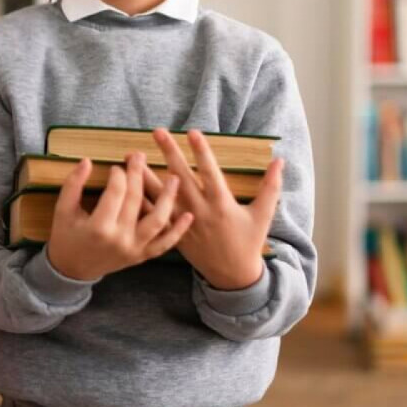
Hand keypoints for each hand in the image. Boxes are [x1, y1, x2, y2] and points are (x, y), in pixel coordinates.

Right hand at [45, 152, 193, 281]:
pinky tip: (188, 215)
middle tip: (139, 156)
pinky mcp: (142, 256)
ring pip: (157, 221)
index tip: (116, 166)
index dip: (117, 174)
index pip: (115, 192)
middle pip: (135, 200)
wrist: (72, 270)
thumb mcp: (63, 210)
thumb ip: (73, 184)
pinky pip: (165, 244)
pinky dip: (178, 231)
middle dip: (138, 174)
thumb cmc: (65, 237)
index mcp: (99, 227)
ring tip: (174, 178)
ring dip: (168, 199)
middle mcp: (119, 239)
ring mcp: (134, 249)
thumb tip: (86, 160)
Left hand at [147, 128, 283, 289]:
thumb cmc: (249, 242)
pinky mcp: (173, 234)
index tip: (192, 131)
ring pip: (161, 195)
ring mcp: (184, 223)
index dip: (201, 151)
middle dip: (169, 152)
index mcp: (222, 205)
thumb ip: (270, 187)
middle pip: (181, 176)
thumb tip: (280, 161)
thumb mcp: (263, 215)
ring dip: (145, 174)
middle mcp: (200, 211)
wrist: (232, 275)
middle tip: (158, 132)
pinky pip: (154, 216)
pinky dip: (141, 201)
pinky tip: (127, 187)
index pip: (209, 172)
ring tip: (132, 156)